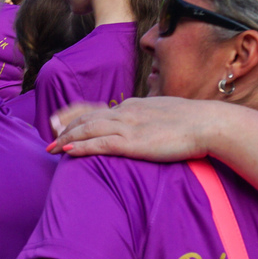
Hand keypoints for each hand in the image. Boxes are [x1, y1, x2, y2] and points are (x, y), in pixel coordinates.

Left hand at [50, 96, 230, 158]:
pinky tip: (67, 152)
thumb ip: (152, 121)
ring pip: (88, 130)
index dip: (77, 116)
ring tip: (52, 148)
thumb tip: (148, 129)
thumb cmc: (194, 123)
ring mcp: (129, 126)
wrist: (208, 123)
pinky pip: (100, 144)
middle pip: (87, 118)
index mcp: (135, 106)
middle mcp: (127, 112)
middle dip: (66, 128)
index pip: (98, 110)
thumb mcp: (167, 116)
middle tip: (49, 137)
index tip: (62, 122)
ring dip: (67, 139)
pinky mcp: (134, 142)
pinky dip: (81, 147)